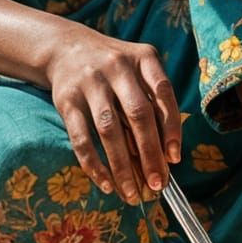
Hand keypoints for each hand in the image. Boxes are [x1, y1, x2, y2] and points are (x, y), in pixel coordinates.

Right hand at [44, 31, 181, 204]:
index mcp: (143, 58)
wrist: (67, 48)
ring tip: (131, 193)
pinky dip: (94, 164)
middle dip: (150, 154)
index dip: (172, 128)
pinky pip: (81, 138)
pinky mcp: (66, 99)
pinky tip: (106, 184)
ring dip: (122, 166)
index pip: (163, 94)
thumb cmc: (115, 70)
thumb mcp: (138, 71)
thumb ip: (154, 103)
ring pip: (109, 130)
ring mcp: (90, 82)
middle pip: (138, 115)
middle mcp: (117, 67)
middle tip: (157, 185)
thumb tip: (167, 156)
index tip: (175, 159)